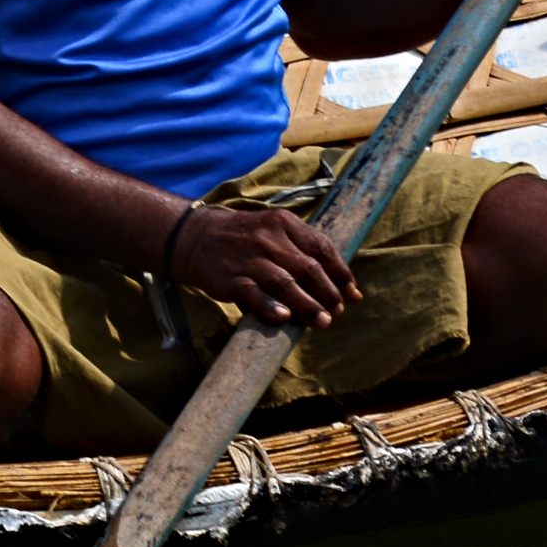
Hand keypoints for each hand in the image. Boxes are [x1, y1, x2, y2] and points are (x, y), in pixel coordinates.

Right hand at [168, 201, 356, 329]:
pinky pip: (254, 294)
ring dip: (308, 305)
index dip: (341, 274)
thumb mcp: (274, 231)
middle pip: (308, 269)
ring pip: (285, 283)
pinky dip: (270, 306)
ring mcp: (248, 259)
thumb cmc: (244, 238)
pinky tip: (284, 318)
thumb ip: (307, 253)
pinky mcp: (229, 279)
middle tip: (337, 313)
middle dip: (328, 294)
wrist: (195, 237)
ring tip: (322, 323)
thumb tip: (349, 289)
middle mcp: (268, 239)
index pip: (322, 249)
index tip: (351, 294)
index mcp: (284, 224)